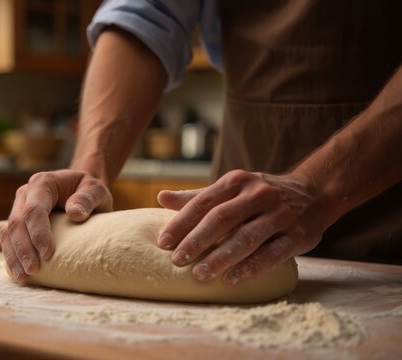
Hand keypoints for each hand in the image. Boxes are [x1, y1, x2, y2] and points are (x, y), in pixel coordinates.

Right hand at [0, 169, 112, 281]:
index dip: (38, 232)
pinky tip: (18, 274)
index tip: (48, 254)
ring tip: (23, 278)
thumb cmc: (89, 191)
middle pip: (16, 223)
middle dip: (23, 249)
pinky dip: (12, 258)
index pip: (34, 209)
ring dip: (14, 257)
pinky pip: (8, 241)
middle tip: (33, 271)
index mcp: (42, 183)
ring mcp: (18, 209)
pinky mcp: (18, 224)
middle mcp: (25, 194)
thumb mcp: (97, 190)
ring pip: (8, 233)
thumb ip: (88, 198)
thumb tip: (75, 213)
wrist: (82, 191)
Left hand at [157, 169, 323, 285]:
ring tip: (199, 275)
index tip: (163, 243)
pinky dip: (251, 267)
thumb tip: (161, 197)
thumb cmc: (260, 194)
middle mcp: (258, 195)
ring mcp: (279, 215)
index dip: (181, 223)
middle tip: (177, 261)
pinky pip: (272, 253)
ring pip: (246, 237)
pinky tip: (232, 279)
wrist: (314, 192)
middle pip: (222, 219)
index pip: (203, 202)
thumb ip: (198, 197)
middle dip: (197, 241)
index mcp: (237, 182)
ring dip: (220, 258)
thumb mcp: (231, 188)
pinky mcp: (297, 235)